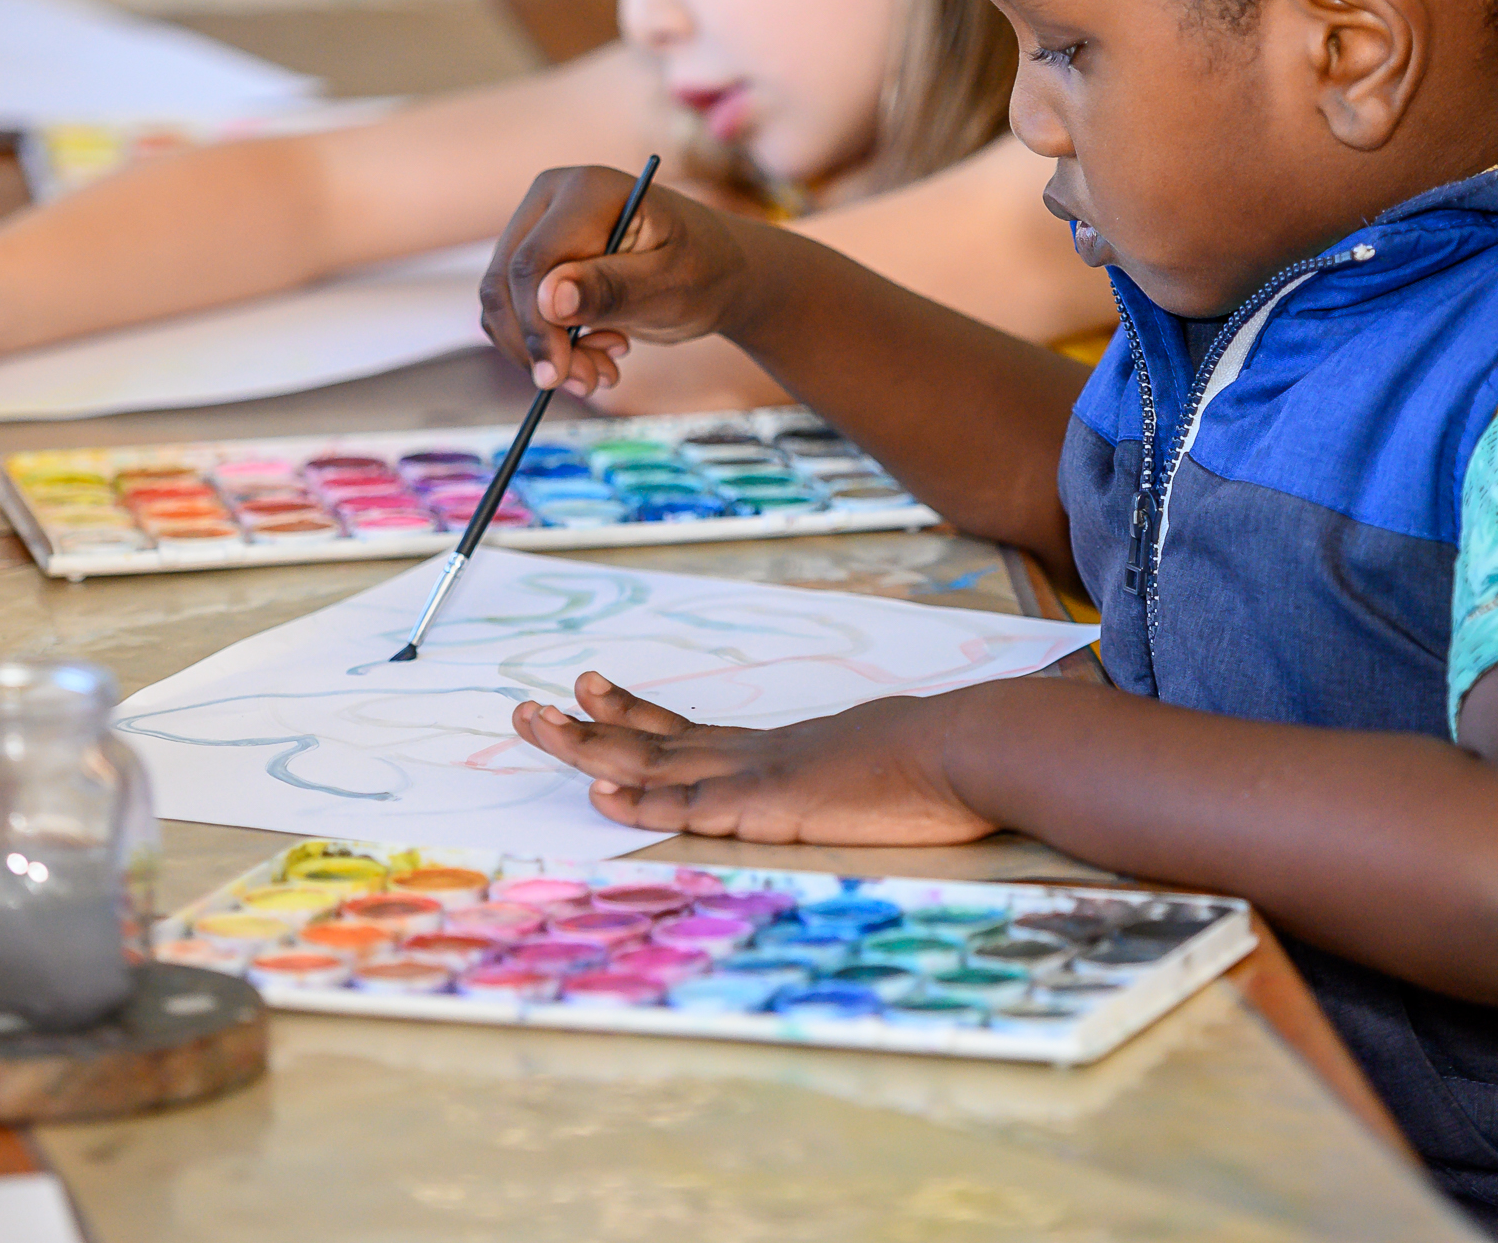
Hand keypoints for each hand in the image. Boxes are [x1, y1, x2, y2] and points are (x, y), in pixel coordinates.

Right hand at [480, 165, 759, 393]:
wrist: (718, 271)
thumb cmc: (705, 270)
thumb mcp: (670, 284)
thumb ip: (611, 289)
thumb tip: (548, 298)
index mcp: (585, 190)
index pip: (532, 262)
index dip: (536, 325)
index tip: (558, 376)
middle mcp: (550, 200)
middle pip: (506, 282)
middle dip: (539, 345)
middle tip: (589, 383)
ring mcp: (539, 228)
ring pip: (504, 303)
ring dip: (545, 352)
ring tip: (602, 371)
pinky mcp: (537, 261)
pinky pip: (516, 313)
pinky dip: (547, 346)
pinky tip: (597, 352)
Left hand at [509, 672, 998, 844]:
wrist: (968, 746)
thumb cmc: (951, 756)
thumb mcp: (903, 760)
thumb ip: (887, 763)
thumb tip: (916, 762)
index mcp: (784, 749)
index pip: (691, 734)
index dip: (634, 714)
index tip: (591, 687)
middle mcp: (758, 755)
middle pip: (653, 743)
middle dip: (586, 727)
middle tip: (529, 707)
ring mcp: (758, 778)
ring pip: (650, 768)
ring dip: (586, 750)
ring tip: (532, 726)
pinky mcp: (768, 807)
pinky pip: (687, 810)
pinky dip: (638, 805)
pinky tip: (598, 797)